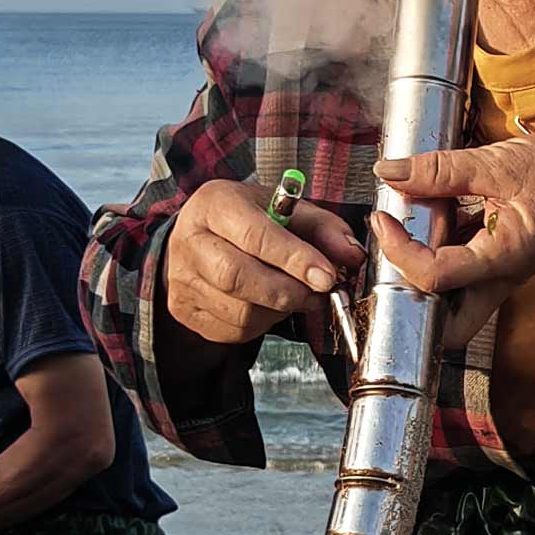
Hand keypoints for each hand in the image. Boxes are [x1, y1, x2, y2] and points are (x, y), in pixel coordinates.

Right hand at [159, 176, 364, 353]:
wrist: (201, 238)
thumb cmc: (249, 220)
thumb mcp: (286, 210)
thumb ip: (324, 229)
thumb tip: (353, 255)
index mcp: (215, 204)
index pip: (254, 235)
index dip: (294, 259)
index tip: (327, 276)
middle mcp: (189, 240)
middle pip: (238, 277)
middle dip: (288, 292)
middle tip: (317, 293)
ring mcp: (182, 280)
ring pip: (239, 311)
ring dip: (280, 310)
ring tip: (295, 295)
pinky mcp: (185, 311)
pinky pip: (233, 331)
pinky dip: (263, 324)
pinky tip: (269, 304)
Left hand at [371, 133, 534, 323]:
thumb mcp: (498, 163)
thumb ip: (440, 170)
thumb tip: (390, 171)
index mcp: (501, 260)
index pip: (434, 278)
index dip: (398, 250)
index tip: (384, 217)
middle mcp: (499, 280)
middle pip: (444, 325)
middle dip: (410, 296)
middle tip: (395, 247)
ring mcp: (500, 276)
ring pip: (450, 302)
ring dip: (423, 270)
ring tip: (414, 221)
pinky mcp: (500, 264)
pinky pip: (462, 273)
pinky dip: (442, 248)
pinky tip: (438, 212)